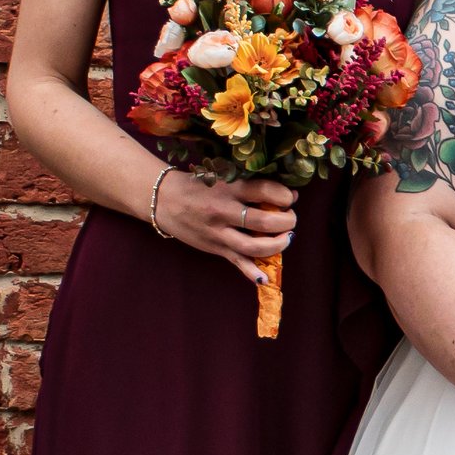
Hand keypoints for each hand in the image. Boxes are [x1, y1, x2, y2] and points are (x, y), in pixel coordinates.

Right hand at [153, 167, 298, 288]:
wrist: (163, 199)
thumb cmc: (198, 185)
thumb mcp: (222, 176)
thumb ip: (252, 185)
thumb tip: (290, 195)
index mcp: (228, 188)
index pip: (265, 191)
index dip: (284, 196)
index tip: (290, 198)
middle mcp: (224, 211)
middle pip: (264, 222)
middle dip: (286, 222)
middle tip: (291, 219)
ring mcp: (219, 233)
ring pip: (254, 246)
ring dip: (278, 245)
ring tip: (286, 238)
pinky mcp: (215, 247)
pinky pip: (237, 262)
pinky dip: (252, 272)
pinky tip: (266, 278)